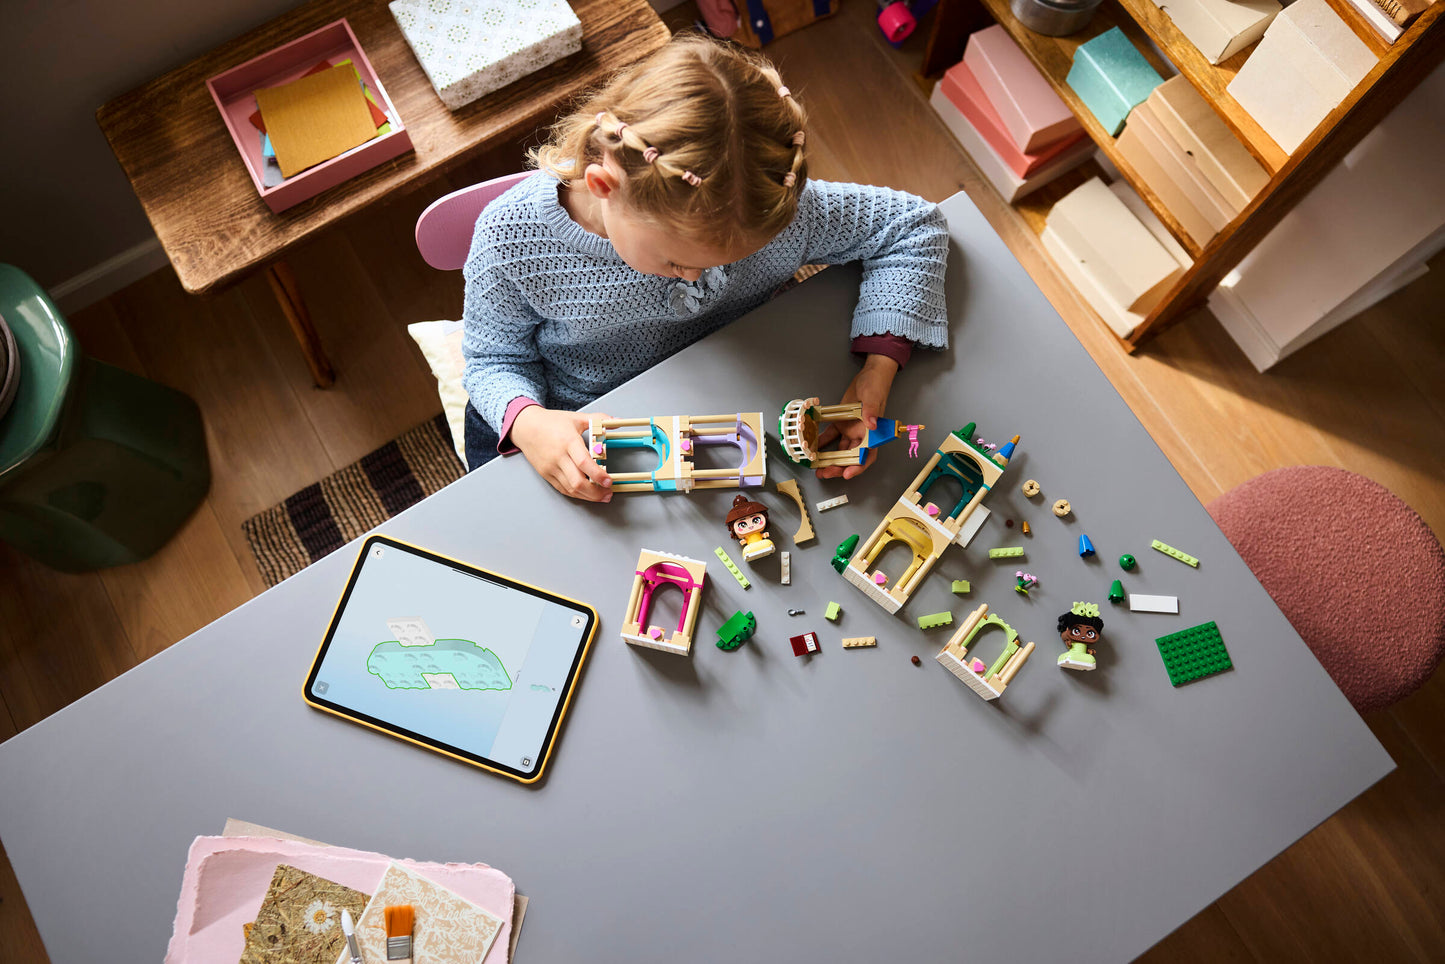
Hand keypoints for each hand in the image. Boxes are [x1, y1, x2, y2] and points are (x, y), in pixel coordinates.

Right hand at [511, 407, 613, 501]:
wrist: (526, 427)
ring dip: (588, 496)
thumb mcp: (576, 417)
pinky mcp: (546, 474)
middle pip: (577, 482)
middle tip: (608, 492)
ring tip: (602, 496)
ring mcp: (551, 468)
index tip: (609, 481)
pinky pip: (563, 489)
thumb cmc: (551, 422)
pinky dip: (576, 494)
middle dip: (596, 492)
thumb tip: (616, 421)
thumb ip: (598, 419)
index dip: (598, 475)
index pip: (584, 463)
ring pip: (571, 489)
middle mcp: (558, 457)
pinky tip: (587, 493)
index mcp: (568, 441)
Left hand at [815, 354, 899, 480]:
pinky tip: (813, 447)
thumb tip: (871, 424)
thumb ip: (872, 411)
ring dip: (830, 459)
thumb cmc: (876, 385)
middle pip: (851, 457)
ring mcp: (851, 430)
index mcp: (873, 432)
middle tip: (825, 472)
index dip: (858, 467)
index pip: (868, 455)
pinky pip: (831, 436)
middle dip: (839, 467)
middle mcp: (862, 434)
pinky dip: (822, 443)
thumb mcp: (873, 397)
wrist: (869, 374)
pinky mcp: (842, 423)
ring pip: (840, 450)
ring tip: (817, 466)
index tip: (847, 473)